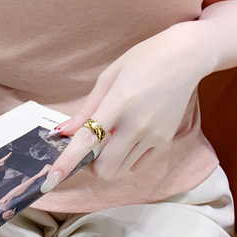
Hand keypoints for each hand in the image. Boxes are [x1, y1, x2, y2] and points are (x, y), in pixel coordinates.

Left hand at [41, 23, 211, 191]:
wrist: (185, 58)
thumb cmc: (144, 60)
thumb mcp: (109, 77)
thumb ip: (86, 109)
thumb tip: (64, 131)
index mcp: (118, 103)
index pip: (88, 140)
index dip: (67, 162)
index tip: (51, 179)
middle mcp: (137, 124)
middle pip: (104, 168)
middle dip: (89, 164)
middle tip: (88, 147)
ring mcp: (154, 136)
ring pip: (120, 170)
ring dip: (107, 162)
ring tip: (111, 137)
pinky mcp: (165, 141)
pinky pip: (138, 165)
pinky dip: (126, 160)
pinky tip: (127, 139)